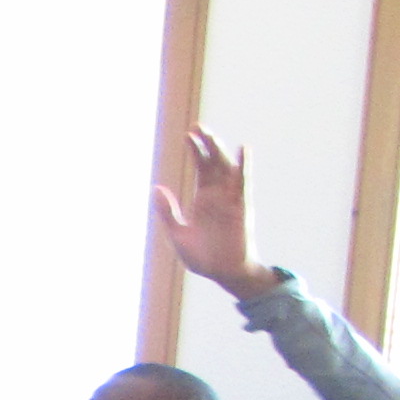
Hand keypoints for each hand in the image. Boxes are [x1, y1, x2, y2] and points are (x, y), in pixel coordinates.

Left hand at [154, 128, 270, 296]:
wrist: (222, 273)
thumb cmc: (202, 256)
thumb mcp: (177, 233)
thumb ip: (167, 211)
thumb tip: (156, 187)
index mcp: (203, 200)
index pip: (200, 168)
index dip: (196, 151)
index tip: (188, 135)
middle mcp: (218, 196)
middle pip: (213, 163)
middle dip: (206, 145)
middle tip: (197, 126)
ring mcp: (230, 199)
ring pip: (226, 168)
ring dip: (219, 151)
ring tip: (210, 135)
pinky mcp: (241, 206)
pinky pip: (243, 183)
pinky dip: (243, 166)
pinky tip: (243, 149)